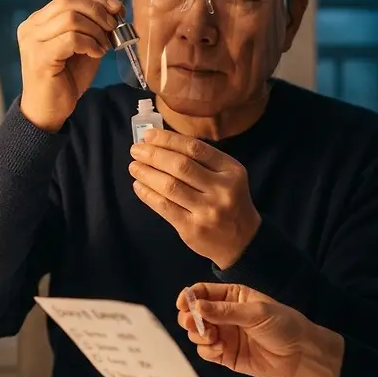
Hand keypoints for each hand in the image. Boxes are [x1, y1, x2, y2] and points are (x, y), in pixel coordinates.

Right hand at [17, 0, 121, 131]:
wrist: (49, 111)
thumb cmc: (65, 80)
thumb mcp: (81, 47)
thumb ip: (91, 27)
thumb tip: (114, 10)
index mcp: (38, 21)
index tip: (117, 9)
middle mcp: (31, 27)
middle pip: (68, 2)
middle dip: (98, 12)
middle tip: (113, 29)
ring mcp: (32, 41)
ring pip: (70, 18)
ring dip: (95, 31)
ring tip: (103, 46)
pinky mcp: (40, 57)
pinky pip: (71, 38)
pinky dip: (90, 43)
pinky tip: (96, 54)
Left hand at [128, 128, 259, 268]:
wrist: (242, 241)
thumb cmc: (229, 202)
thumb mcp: (227, 176)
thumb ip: (202, 160)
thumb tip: (161, 143)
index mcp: (231, 170)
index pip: (195, 148)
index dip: (168, 139)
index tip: (148, 135)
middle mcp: (221, 189)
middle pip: (181, 165)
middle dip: (153, 155)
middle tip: (136, 150)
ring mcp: (207, 211)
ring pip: (170, 186)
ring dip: (147, 173)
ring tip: (134, 167)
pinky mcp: (192, 228)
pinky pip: (164, 207)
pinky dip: (147, 194)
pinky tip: (138, 186)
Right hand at [176, 283, 342, 376]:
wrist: (300, 355)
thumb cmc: (283, 325)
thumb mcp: (256, 312)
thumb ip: (225, 311)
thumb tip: (196, 306)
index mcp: (232, 297)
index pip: (203, 292)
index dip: (189, 297)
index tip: (183, 304)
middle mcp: (224, 315)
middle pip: (195, 314)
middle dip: (190, 319)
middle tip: (195, 324)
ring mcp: (224, 335)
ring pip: (197, 333)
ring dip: (199, 335)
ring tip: (212, 338)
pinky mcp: (225, 355)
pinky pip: (205, 352)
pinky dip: (207, 350)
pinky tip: (219, 349)